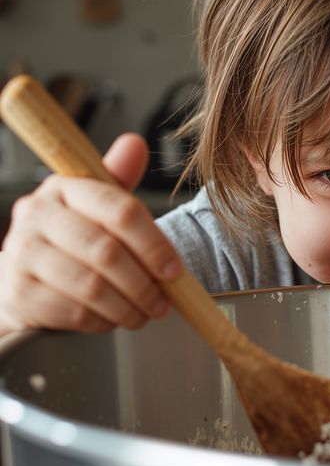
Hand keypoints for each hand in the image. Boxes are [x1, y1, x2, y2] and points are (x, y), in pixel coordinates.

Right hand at [0, 133, 181, 334]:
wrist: (23, 275)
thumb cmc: (71, 238)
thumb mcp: (96, 203)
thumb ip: (118, 178)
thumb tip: (135, 144)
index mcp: (63, 188)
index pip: (120, 210)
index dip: (154, 244)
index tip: (174, 269)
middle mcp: (36, 216)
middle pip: (107, 252)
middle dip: (145, 283)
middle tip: (164, 300)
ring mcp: (22, 255)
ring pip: (92, 286)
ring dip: (129, 306)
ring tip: (146, 312)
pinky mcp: (19, 293)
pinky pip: (74, 312)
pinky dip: (104, 321)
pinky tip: (115, 319)